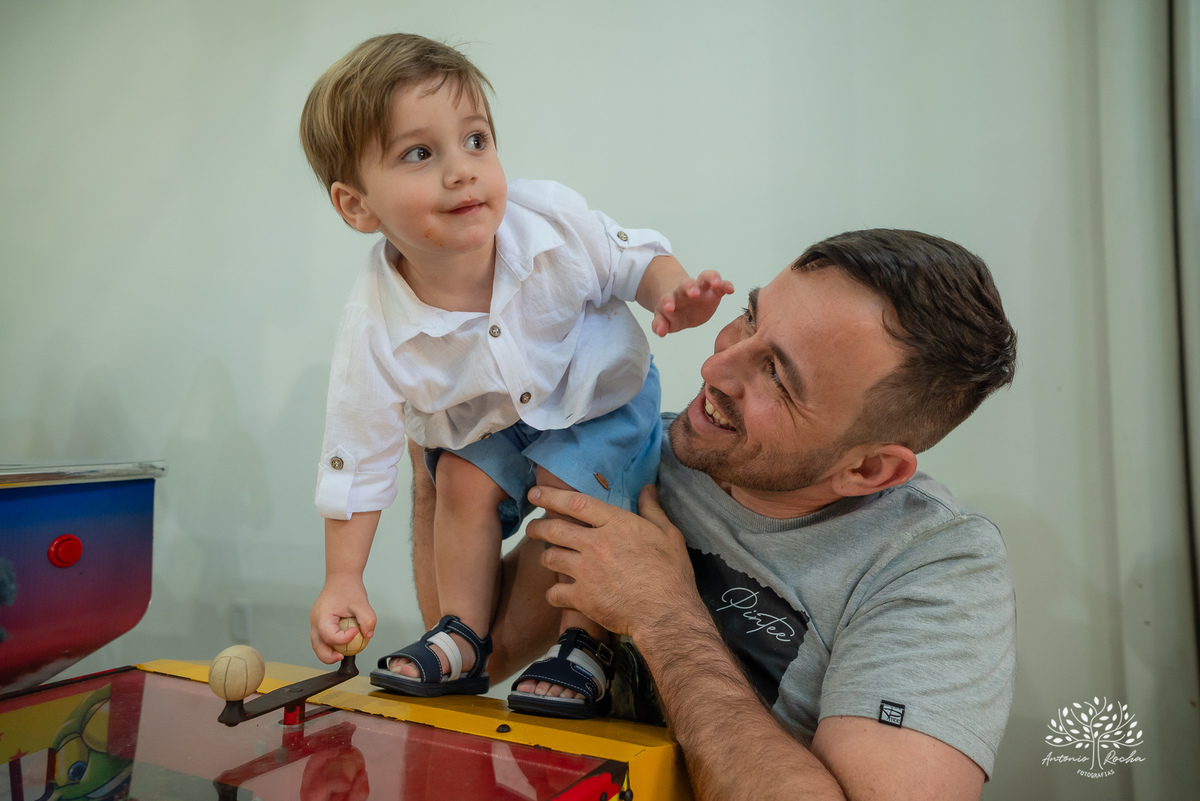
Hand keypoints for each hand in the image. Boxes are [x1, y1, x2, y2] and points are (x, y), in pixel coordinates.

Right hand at [309, 575, 376, 663]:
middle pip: (317, 645)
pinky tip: (343, 644)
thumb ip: (367, 620)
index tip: (356, 632)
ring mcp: (315, 622)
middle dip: (328, 656)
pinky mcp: (320, 622)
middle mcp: (314, 620)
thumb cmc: (349, 588)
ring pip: (317, 643)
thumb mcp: (362, 603)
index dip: (344, 639)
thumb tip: (368, 635)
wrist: (342, 576)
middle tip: (342, 657)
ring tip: (342, 654)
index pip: (329, 636)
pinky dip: (330, 643)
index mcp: (321, 616)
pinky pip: (322, 637)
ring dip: (328, 652)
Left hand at [524, 484, 699, 638]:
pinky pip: (554, 592)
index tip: (535, 494)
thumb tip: (647, 488)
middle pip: (554, 529)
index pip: (576, 503)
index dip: (551, 496)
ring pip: (550, 557)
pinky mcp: (582, 598)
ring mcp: (585, 571)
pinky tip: (558, 594)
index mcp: (616, 524)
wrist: (665, 613)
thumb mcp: (668, 535)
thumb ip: (652, 510)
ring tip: (548, 558)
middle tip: (531, 527)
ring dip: (546, 556)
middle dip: (538, 527)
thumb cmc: (671, 573)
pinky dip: (553, 593)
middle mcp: (595, 543)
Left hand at [652, 270, 734, 336]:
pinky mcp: (714, 292)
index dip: (668, 302)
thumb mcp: (664, 320)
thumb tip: (660, 331)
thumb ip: (660, 324)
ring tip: (717, 284)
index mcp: (671, 298)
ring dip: (711, 279)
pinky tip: (730, 289)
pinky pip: (721, 286)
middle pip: (687, 283)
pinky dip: (725, 285)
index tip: (668, 308)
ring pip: (705, 278)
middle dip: (690, 287)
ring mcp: (701, 289)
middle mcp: (686, 290)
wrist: (682, 308)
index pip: (668, 298)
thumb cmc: (672, 314)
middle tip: (693, 293)